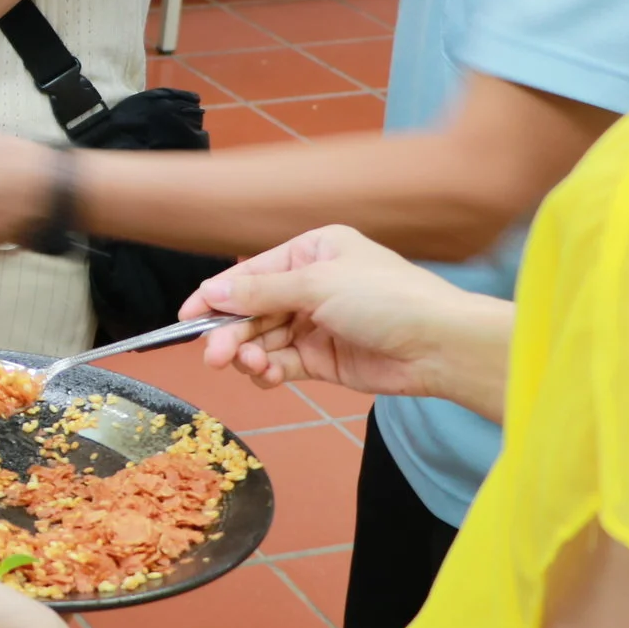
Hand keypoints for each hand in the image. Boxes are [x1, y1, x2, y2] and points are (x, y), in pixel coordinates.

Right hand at [188, 226, 512, 420]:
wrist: (441, 347)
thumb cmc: (389, 299)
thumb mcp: (316, 285)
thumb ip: (259, 292)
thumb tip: (211, 293)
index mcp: (312, 252)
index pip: (250, 274)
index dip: (216, 296)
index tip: (187, 319)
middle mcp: (311, 285)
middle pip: (252, 310)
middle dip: (231, 332)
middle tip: (215, 356)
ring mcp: (316, 324)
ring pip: (263, 339)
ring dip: (249, 354)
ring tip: (250, 365)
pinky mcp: (323, 358)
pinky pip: (282, 363)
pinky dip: (269, 370)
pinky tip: (267, 375)